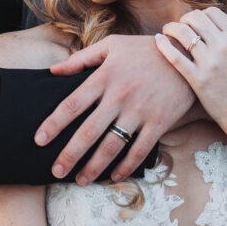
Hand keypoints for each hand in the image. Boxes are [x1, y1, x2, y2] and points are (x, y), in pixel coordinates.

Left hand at [38, 35, 195, 184]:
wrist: (187, 55)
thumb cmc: (145, 50)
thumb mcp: (112, 45)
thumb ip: (81, 58)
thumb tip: (53, 70)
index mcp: (105, 77)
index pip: (72, 104)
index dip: (54, 123)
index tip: (39, 140)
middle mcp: (119, 96)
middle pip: (88, 131)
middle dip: (69, 154)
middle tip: (56, 170)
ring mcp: (140, 111)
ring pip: (112, 145)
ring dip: (94, 167)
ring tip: (80, 181)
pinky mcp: (159, 122)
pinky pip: (139, 150)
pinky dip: (126, 166)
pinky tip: (114, 177)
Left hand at [156, 7, 226, 134]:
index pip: (213, 12)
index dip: (202, 13)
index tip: (197, 21)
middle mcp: (223, 46)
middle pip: (195, 18)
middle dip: (185, 18)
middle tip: (181, 25)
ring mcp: (209, 63)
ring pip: (183, 33)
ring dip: (172, 27)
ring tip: (167, 30)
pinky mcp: (197, 79)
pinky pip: (175, 56)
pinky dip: (163, 44)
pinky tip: (158, 39)